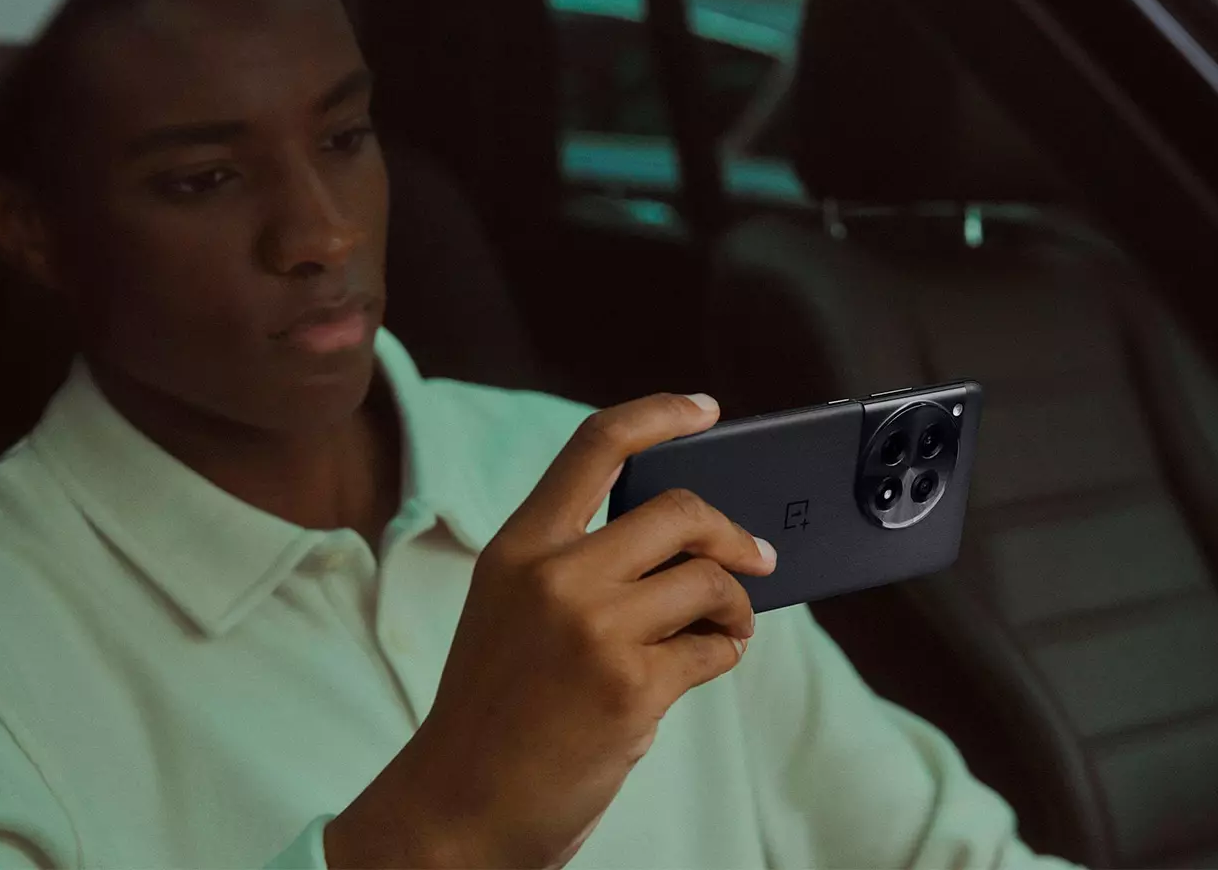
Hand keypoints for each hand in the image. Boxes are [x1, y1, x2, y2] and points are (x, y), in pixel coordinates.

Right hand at [324, 393, 776, 868]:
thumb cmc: (495, 710)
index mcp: (519, 547)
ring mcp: (595, 630)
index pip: (596, 446)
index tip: (705, 410)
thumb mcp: (510, 609)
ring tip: (729, 625)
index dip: (660, 414)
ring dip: (737, 603)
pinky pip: (713, 650)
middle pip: (680, 510)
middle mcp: (555, 576)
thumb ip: (575, 563)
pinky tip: (705, 664)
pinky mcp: (631, 688)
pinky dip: (723, 654)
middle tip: (755, 556)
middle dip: (733, 534)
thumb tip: (684, 541)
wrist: (461, 806)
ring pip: (709, 580)